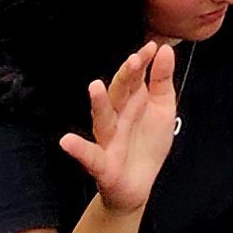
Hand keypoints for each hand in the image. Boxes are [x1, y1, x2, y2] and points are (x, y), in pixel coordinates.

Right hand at [58, 41, 181, 215]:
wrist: (139, 185)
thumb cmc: (147, 143)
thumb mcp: (163, 108)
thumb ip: (161, 80)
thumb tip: (165, 50)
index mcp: (132, 101)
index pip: (134, 78)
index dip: (142, 63)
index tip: (151, 47)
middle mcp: (117, 116)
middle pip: (118, 93)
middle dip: (125, 77)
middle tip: (133, 60)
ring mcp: (108, 139)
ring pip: (102, 119)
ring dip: (98, 104)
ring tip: (94, 87)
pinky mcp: (103, 165)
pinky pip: (89, 156)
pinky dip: (78, 149)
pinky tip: (67, 141)